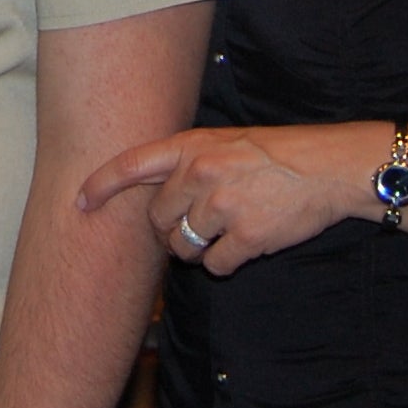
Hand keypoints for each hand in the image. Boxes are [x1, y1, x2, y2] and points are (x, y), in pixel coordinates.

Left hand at [75, 123, 368, 273]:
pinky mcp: (246, 236)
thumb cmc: (275, 155)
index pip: (131, 165)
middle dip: (171, 230)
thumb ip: (189, 164)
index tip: (79, 203)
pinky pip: (215, 266)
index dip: (100, 186)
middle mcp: (201, 173)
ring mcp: (223, 205)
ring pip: (183, 247)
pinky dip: (226, 263)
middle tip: (198, 225)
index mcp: (193, 146)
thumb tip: (157, 201)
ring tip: (225, 233)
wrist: (327, 167)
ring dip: (197, 251)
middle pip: (157, 219)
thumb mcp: (226, 142)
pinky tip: (246, 244)